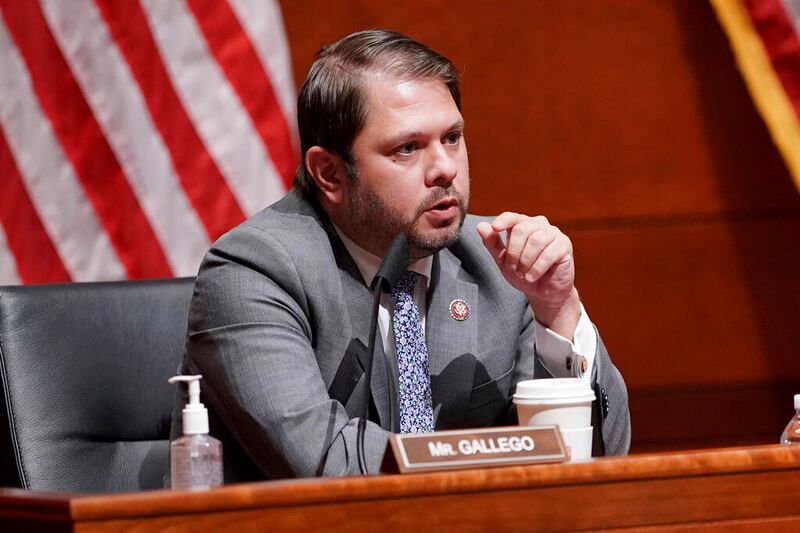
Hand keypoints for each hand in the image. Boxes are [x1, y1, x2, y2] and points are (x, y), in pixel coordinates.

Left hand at [477, 212, 580, 338]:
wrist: (543, 292)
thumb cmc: (523, 273)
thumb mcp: (503, 260)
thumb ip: (492, 244)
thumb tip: (480, 226)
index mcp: (523, 225)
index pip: (512, 217)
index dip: (503, 221)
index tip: (495, 228)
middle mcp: (540, 225)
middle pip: (522, 230)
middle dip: (513, 253)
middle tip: (513, 269)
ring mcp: (554, 234)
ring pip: (535, 241)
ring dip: (525, 261)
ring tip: (523, 274)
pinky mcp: (564, 245)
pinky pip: (548, 254)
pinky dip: (537, 268)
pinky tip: (532, 277)